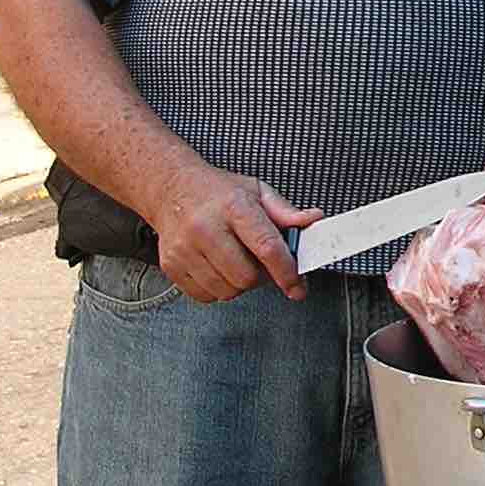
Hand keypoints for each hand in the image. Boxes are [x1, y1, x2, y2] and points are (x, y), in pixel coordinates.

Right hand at [148, 164, 320, 303]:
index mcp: (234, 207)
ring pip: (227, 290)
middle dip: (262, 277)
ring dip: (240, 284)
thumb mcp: (257, 192)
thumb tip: (314, 220)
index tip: (297, 286)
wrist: (172, 189)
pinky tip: (219, 267)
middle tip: (261, 263)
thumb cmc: (218, 192)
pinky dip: (219, 289)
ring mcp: (184, 249)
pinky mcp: (170, 265)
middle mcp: (206, 228)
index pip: (266, 246)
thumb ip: (286, 212)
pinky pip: (205, 296)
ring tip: (238, 261)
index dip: (286, 271)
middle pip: (246, 276)